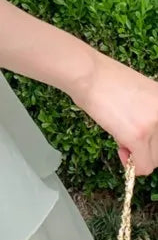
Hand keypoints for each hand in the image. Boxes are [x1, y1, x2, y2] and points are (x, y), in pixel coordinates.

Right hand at [66, 50, 157, 176]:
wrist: (88, 73)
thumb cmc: (105, 79)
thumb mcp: (141, 94)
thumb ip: (149, 113)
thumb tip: (147, 136)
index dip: (153, 141)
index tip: (142, 139)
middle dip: (146, 149)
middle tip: (127, 140)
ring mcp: (154, 125)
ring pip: (154, 160)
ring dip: (138, 156)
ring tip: (121, 139)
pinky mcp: (138, 136)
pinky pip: (143, 166)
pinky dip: (131, 165)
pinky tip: (120, 149)